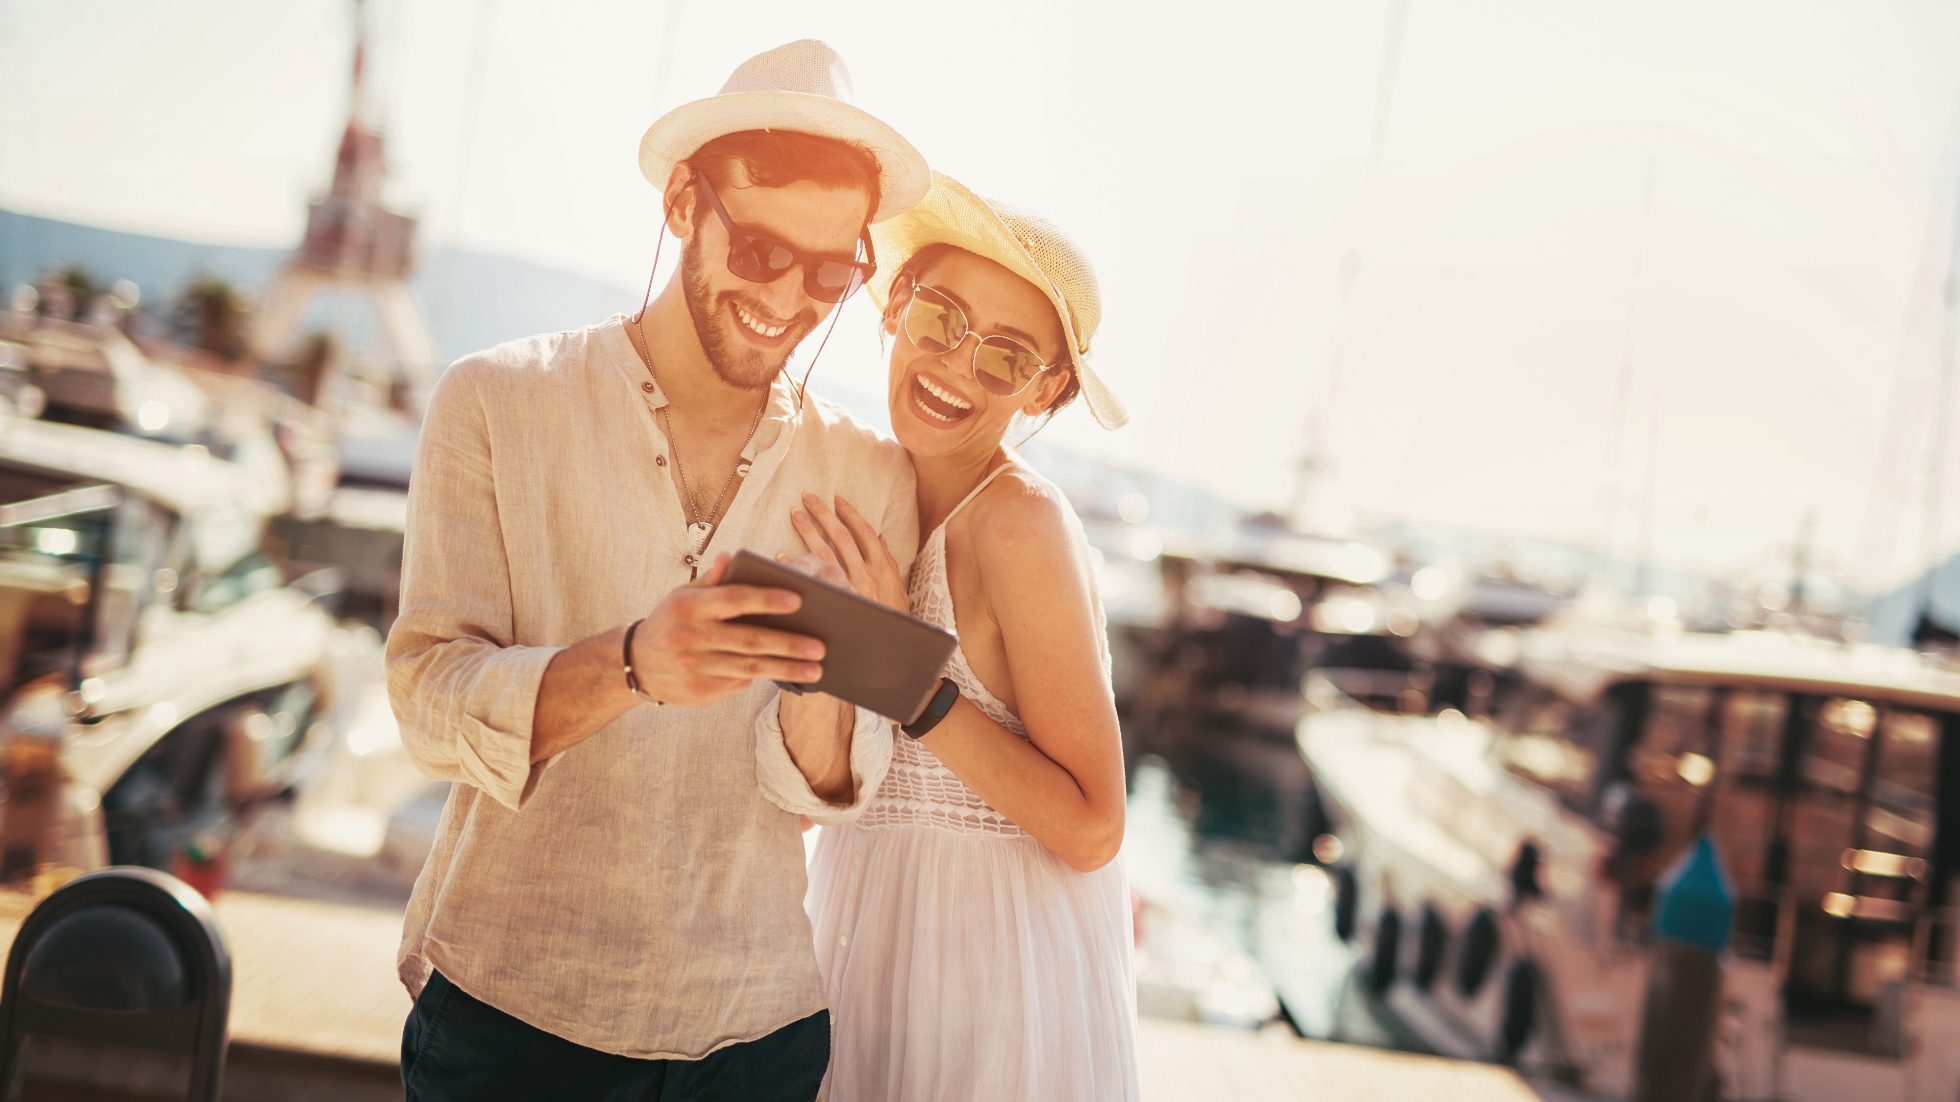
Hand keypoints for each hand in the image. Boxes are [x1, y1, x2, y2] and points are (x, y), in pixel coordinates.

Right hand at [628, 553, 824, 706]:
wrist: (638, 663)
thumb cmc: (673, 620)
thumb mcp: (684, 595)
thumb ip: (713, 579)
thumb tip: (734, 557)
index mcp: (689, 606)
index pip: (734, 599)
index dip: (766, 599)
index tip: (800, 598)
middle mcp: (691, 637)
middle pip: (749, 640)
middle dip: (789, 644)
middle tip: (821, 646)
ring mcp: (695, 668)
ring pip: (749, 669)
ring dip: (786, 670)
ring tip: (817, 669)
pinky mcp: (700, 692)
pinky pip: (739, 683)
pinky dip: (764, 677)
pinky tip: (789, 675)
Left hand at [791, 493, 907, 610]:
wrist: (889, 650)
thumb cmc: (893, 621)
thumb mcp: (899, 591)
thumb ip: (889, 563)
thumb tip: (880, 537)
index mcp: (884, 569)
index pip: (866, 534)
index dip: (851, 515)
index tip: (837, 499)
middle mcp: (866, 575)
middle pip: (842, 537)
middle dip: (825, 515)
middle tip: (808, 497)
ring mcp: (848, 589)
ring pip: (825, 553)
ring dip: (809, 532)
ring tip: (795, 515)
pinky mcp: (834, 602)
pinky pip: (811, 580)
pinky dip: (796, 565)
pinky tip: (782, 556)